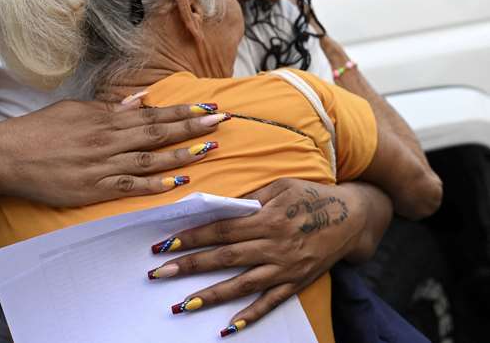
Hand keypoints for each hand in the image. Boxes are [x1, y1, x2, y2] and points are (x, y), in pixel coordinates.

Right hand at [0, 98, 226, 206]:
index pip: (151, 114)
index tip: (208, 108)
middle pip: (157, 132)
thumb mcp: (74, 110)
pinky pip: (129, 186)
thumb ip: (108, 109)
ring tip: (209, 150)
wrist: (8, 156)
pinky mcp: (93, 189)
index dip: (182, 112)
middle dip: (192, 128)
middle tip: (222, 123)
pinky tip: (176, 182)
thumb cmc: (38, 130)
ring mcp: (102, 166)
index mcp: (104, 119)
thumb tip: (138, 102)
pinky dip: (154, 184)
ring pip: (149, 158)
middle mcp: (107, 140)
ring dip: (181, 154)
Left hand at [146, 179, 369, 333]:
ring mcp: (285, 268)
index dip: (192, 237)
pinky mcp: (296, 283)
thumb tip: (217, 208)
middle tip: (159, 273)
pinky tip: (228, 327)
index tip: (165, 243)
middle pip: (224, 258)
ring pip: (242, 285)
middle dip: (189, 266)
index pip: (221, 229)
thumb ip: (250, 200)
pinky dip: (250, 316)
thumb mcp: (281, 186)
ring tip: (183, 305)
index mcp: (268, 218)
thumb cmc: (311, 196)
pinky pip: (270, 302)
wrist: (353, 218)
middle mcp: (275, 245)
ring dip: (210, 296)